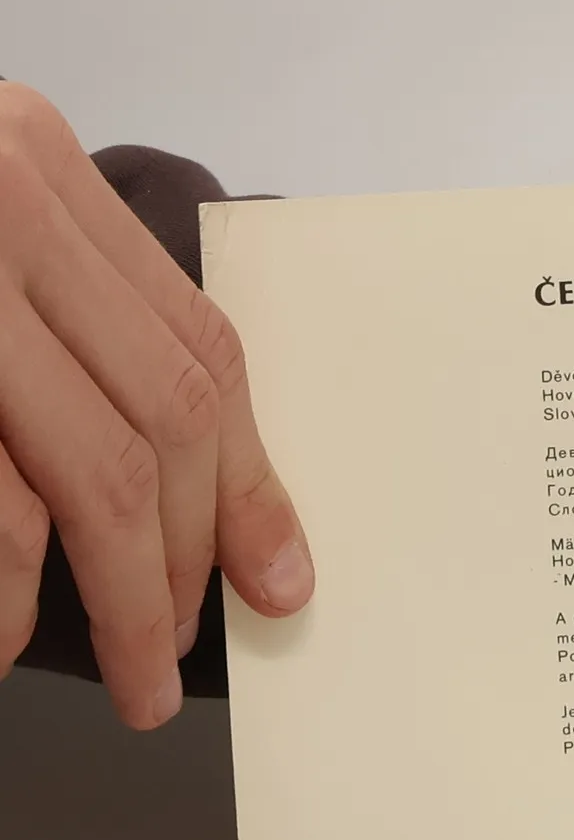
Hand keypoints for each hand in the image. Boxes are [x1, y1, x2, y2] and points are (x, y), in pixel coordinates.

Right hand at [0, 83, 311, 727]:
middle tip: (170, 659)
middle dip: (182, 564)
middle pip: (158, 423)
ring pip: (84, 474)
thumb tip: (177, 481)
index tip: (276, 575)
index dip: (246, 481)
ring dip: (112, 599)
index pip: (198, 351)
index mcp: (31, 164)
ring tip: (121, 674)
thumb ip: (51, 310)